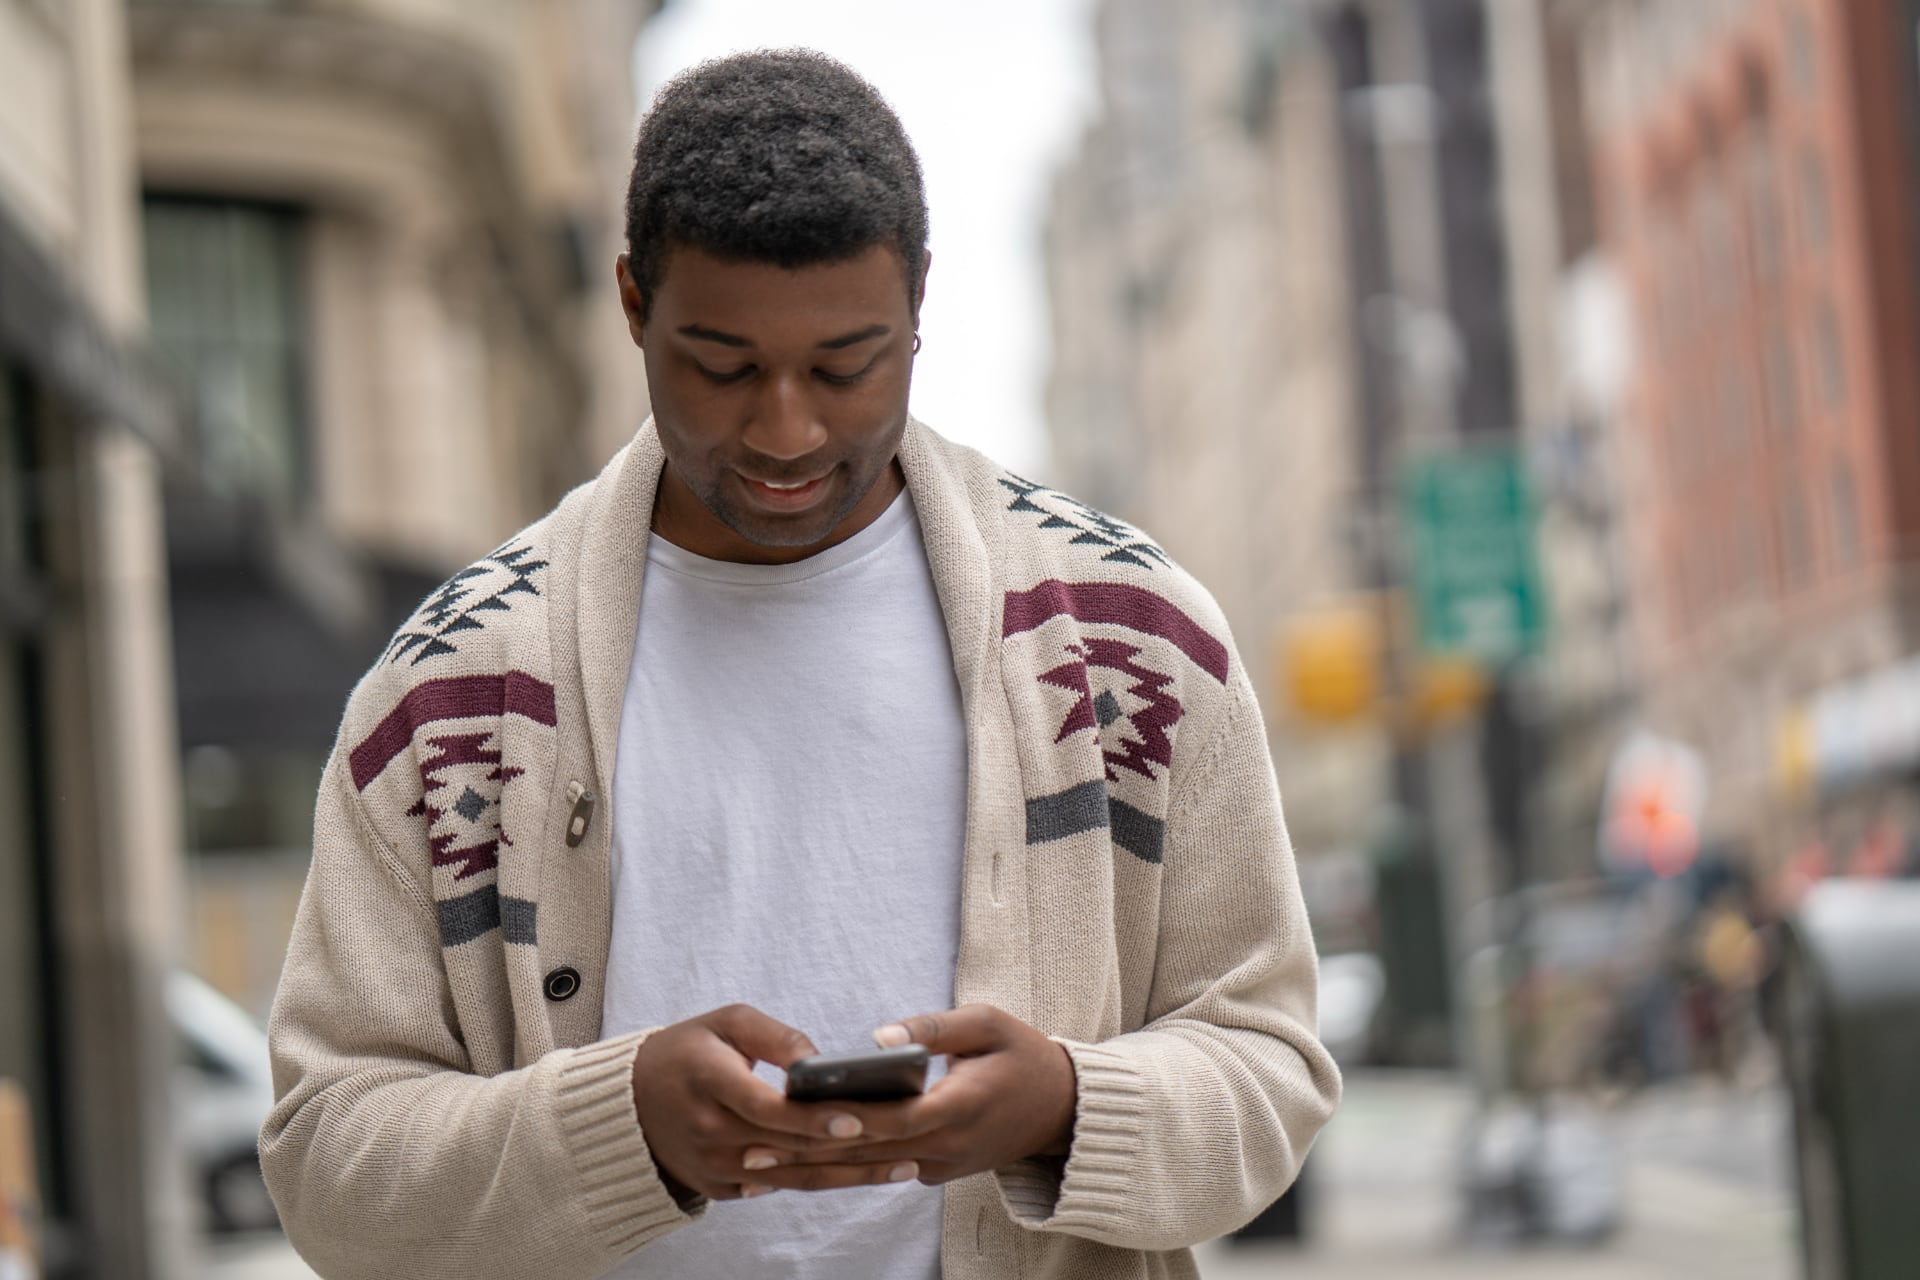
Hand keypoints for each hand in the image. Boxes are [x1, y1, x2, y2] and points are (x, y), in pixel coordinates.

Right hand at [630, 1004, 920, 1201]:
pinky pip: (778, 1188)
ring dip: (851, 1175)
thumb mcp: (724, 1022)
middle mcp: (710, 1133)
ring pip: (794, 1177)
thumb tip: (816, 1062)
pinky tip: (866, 1174)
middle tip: (908, 1139)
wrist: (629, 1106)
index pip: (767, 1108)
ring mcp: (713, 1168)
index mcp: (709, 1084)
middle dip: (852, 1147)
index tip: (856, 1117)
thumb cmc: (687, 1051)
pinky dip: (822, 1180)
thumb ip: (773, 1037)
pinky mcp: (719, 1189)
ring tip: (904, 1166)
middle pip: (791, 1147)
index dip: (812, 1117)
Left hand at [740, 1003, 1077, 1188]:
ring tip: (758, 1161)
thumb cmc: (1023, 1055)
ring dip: (814, 1168)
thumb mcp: (988, 1023)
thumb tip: (878, 1035)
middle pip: (866, 1152)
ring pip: (869, 1168)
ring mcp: (941, 1166)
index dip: (841, 1119)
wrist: (1063, 1111)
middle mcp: (946, 1147)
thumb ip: (934, 1027)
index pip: (890, 1119)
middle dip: (806, 1152)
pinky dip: (843, 1165)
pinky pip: (882, 1169)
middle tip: (750, 1149)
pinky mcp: (936, 1171)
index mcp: (958, 1107)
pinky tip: (797, 1161)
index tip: (791, 1114)